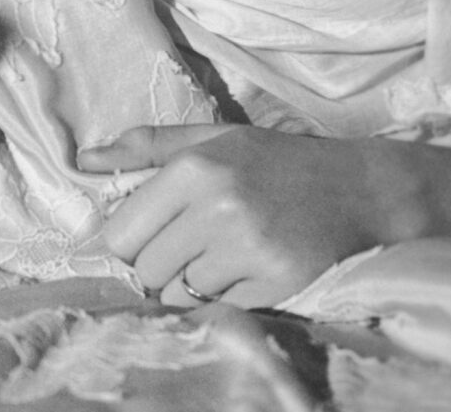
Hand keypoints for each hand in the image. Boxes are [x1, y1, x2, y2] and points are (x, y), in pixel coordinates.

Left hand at [77, 124, 450, 309]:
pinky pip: (220, 310)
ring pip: (179, 296)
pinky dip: (229, 300)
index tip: (158, 237)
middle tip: (198, 248)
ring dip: (195, 286)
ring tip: (228, 258)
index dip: (134, 243)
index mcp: (195, 168)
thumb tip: (83, 161)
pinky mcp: (277, 285)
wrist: (366, 191)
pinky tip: (252, 273)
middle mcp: (217, 207)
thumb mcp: (218, 139)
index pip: (121, 235)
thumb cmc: (283, 163)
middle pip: (146, 272)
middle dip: (163, 267)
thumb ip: (149, 148)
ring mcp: (248, 249)